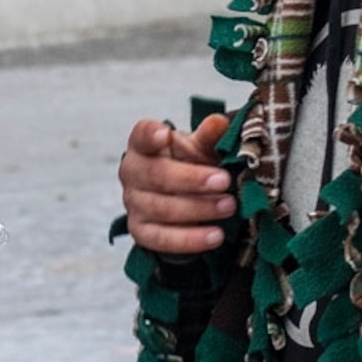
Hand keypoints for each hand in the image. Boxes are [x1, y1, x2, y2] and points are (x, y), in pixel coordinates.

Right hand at [121, 113, 234, 255]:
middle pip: (156, 175)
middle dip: (192, 179)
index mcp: (143, 146)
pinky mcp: (141, 232)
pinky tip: (215, 236)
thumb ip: (208, 136)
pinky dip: (190, 239)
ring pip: (161, 209)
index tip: (165, 134)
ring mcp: (133, 204)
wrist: (184, 197)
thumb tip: (219, 123)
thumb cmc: (190, 164)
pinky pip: (162, 239)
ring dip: (198, 209)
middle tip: (224, 181)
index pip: (141, 136)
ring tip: (229, 207)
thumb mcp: (200, 148)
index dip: (150, 135)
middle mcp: (132, 173)